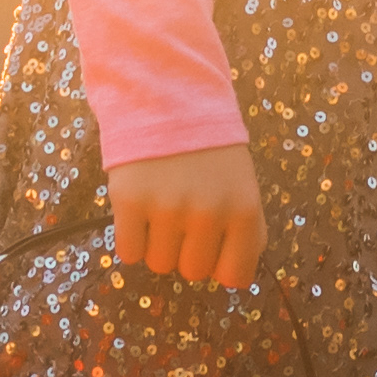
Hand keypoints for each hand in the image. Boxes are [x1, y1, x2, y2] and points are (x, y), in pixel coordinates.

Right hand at [105, 142, 263, 290]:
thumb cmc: (210, 151)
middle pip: (193, 272)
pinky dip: (132, 237)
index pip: (235, 276)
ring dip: (158, 244)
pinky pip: (129, 252)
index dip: (221, 264)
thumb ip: (247, 230)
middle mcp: (208, 214)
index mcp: (244, 210)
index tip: (214, 246)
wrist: (168, 100)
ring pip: (159, 265)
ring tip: (162, 207)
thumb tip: (234, 276)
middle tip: (183, 216)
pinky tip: (140, 210)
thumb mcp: (243, 185)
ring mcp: (167, 209)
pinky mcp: (130, 202)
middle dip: (187, 251)